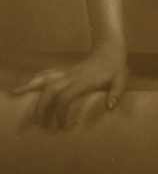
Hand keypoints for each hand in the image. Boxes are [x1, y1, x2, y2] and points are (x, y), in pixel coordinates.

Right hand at [12, 45, 128, 127]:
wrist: (109, 48)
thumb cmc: (115, 66)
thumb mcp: (121, 79)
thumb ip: (116, 93)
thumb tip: (110, 107)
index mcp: (83, 81)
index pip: (65, 97)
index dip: (60, 112)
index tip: (61, 125)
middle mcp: (72, 76)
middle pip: (50, 89)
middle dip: (41, 106)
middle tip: (37, 123)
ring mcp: (67, 73)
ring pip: (45, 79)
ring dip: (32, 89)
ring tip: (19, 97)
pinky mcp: (65, 72)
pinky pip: (47, 75)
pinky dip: (35, 80)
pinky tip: (26, 86)